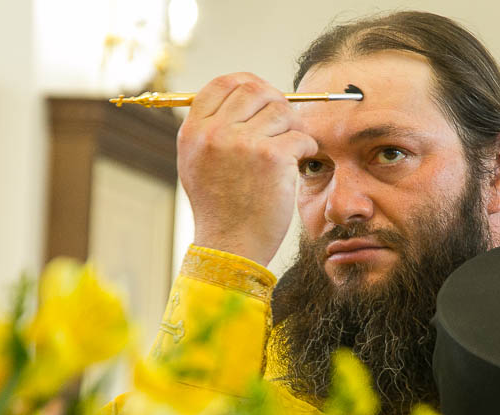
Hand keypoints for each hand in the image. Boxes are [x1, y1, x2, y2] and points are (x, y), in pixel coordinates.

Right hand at [177, 72, 318, 265]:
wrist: (230, 246)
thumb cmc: (220, 210)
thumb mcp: (197, 165)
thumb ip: (210, 132)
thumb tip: (241, 98)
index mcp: (194, 132)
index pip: (222, 84)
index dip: (248, 83)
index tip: (263, 95)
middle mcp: (214, 133)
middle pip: (254, 90)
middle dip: (276, 102)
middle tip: (286, 123)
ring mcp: (243, 143)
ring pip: (281, 111)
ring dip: (293, 128)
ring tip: (291, 150)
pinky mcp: (272, 158)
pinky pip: (299, 137)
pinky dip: (305, 148)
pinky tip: (298, 164)